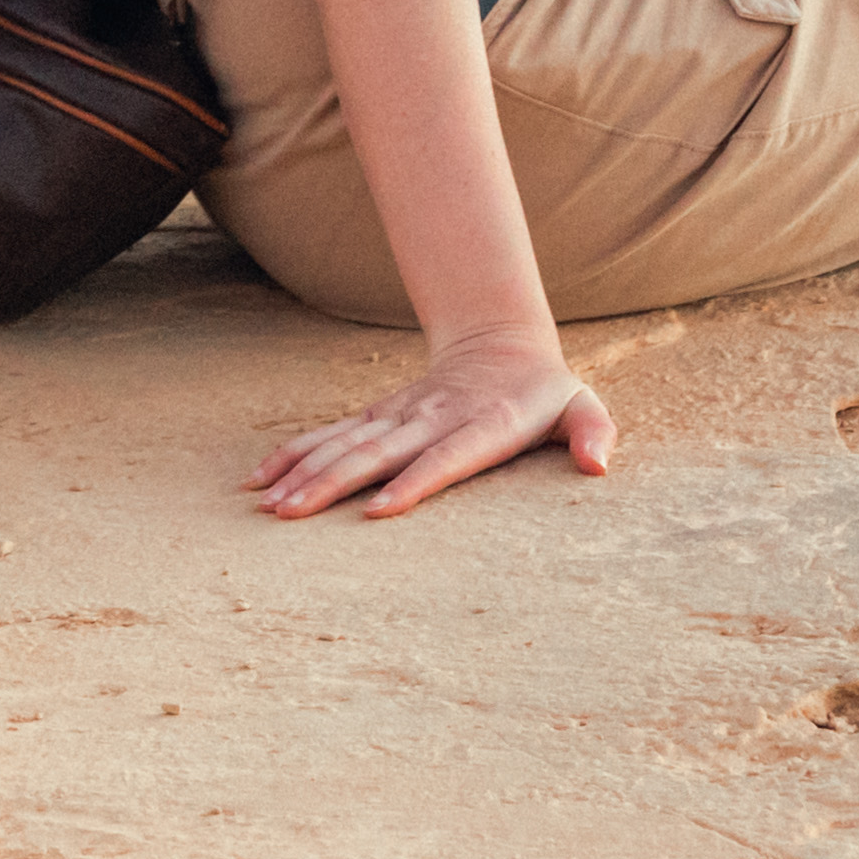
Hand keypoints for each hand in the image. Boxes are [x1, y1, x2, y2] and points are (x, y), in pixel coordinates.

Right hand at [248, 324, 615, 519]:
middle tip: (291, 515)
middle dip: (333, 484)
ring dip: (305, 472)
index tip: (378, 511)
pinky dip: (294, 454)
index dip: (415, 482)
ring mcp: (401, 415)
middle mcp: (435, 418)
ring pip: (347, 443)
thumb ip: (594, 431)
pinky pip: (331, 434)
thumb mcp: (582, 406)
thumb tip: (599, 464)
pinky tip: (259, 480)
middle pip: (380, 453)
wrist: (503, 343)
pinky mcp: (379, 415)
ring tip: (267, 507)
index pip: (448, 457)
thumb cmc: (546, 392)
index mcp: (486, 424)